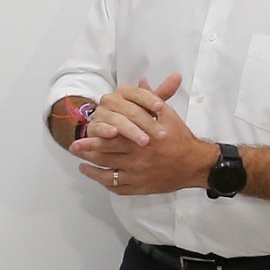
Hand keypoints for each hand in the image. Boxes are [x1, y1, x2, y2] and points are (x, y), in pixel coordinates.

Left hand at [72, 74, 215, 193]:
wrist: (195, 164)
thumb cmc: (181, 138)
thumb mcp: (167, 114)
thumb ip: (151, 99)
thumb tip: (141, 81)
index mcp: (141, 139)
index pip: (111, 139)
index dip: (94, 138)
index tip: (80, 136)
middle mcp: (136, 159)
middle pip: (105, 156)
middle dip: (87, 152)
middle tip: (73, 149)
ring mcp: (137, 175)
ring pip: (108, 174)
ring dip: (92, 170)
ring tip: (82, 164)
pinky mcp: (141, 187)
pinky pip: (118, 188)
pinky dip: (106, 183)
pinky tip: (99, 177)